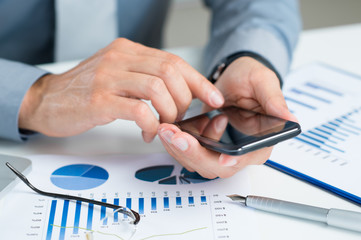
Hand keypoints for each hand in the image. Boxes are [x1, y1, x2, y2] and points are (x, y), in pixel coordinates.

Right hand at [19, 38, 223, 140]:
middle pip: (170, 72)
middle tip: (180, 118)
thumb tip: (181, 91)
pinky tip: (147, 132)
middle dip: (185, 100)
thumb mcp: (118, 74)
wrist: (47, 99)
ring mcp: (108, 77)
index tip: (213, 97)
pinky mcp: (99, 100)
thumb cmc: (86, 91)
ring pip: (158, 89)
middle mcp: (119, 58)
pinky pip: (138, 110)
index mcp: (128, 50)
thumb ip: (145, 77)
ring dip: (169, 113)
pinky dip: (150, 124)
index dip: (198, 81)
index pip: (173, 60)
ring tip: (163, 126)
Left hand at [158, 57, 295, 178]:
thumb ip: (274, 100)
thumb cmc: (250, 80)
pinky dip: (175, 144)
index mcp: (260, 142)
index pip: (247, 160)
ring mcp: (220, 151)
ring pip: (198, 163)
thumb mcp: (263, 82)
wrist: (234, 78)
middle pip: (217, 167)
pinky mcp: (205, 146)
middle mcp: (240, 152)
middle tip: (177, 136)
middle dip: (195, 154)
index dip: (233, 161)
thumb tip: (290, 118)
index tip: (220, 157)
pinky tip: (170, 128)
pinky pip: (188, 154)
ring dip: (180, 150)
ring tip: (167, 129)